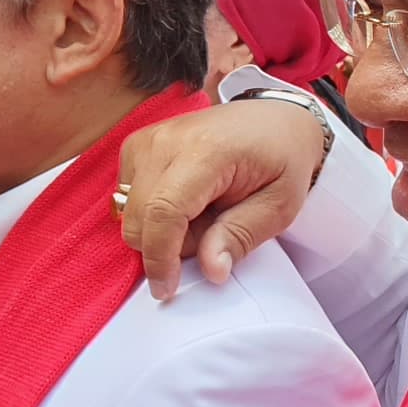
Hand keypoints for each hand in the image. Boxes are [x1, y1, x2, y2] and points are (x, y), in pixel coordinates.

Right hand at [118, 97, 328, 301]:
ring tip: (200, 215)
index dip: (160, 257)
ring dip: (159, 229)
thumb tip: (211, 271)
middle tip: (210, 235)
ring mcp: (146, 140)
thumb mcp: (280, 205)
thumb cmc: (282, 159)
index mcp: (206, 151)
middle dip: (166, 245)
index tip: (166, 288)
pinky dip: (151, 212)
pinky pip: (126, 197)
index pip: (163, 212)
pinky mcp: (136, 146)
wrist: (274, 118)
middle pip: (137, 217)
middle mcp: (165, 141)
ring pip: (127, 211)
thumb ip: (241, 237)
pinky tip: (183, 202)